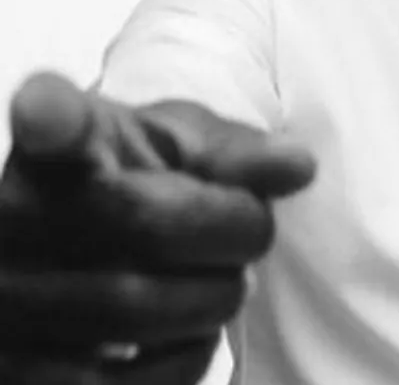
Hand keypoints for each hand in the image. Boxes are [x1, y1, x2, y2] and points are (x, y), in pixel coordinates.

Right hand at [0, 72, 316, 383]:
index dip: (49, 117)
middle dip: (234, 233)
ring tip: (217, 280)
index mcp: (58, 148)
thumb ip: (237, 153)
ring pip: (137, 311)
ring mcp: (8, 299)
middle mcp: (13, 217)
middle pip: (148, 226)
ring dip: (213, 300)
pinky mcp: (22, 372)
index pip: (50, 122)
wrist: (84, 242)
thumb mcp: (182, 147)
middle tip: (247, 230)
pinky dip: (184, 356)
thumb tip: (298, 166)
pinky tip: (185, 329)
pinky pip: (125, 381)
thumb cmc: (142, 181)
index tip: (47, 113)